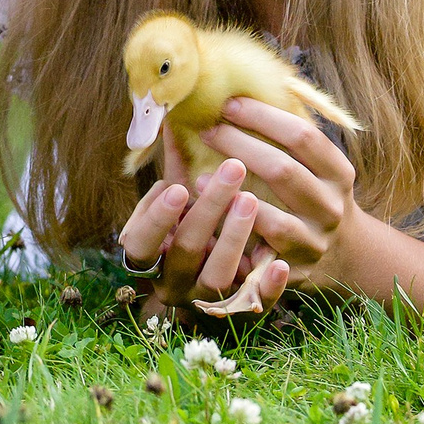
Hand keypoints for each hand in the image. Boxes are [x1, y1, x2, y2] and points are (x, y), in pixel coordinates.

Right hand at [116, 154, 285, 320]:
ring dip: (233, 237)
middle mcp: (175, 283)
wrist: (230, 270)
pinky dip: (268, 287)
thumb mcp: (183, 195)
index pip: (140, 244)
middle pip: (186, 250)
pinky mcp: (243, 310)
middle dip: (209, 209)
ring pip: (218, 278)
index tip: (177, 186)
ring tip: (252, 200)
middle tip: (233, 168)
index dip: (155, 218)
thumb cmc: (200, 219)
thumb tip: (177, 112)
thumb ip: (178, 163)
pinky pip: (254, 306)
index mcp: (152, 258)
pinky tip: (282, 264)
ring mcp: (208, 301)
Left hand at [195, 97, 361, 290]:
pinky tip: (211, 218)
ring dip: (232, 197)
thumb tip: (237, 92)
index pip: (302, 136)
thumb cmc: (314, 194)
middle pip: (283, 170)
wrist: (343, 254)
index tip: (228, 103)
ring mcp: (315, 241)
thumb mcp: (316, 166)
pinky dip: (233, 234)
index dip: (263, 117)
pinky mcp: (296, 271)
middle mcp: (331, 206)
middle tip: (206, 130)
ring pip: (272, 219)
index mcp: (337, 172)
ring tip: (201, 177)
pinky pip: (259, 254)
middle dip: (240, 146)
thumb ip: (286, 137)